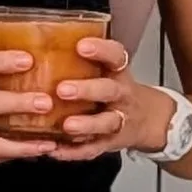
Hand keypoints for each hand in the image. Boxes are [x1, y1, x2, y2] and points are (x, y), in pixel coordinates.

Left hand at [44, 37, 176, 161]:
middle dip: (87, 90)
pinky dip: (74, 152)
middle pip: (109, 90)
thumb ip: (83, 61)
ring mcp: (118, 120)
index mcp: (119, 74)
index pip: (116, 56)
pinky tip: (55, 150)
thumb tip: (40, 39)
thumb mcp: (110, 71)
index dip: (101, 50)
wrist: (150, 120)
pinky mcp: (111, 143)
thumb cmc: (116, 90)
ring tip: (66, 126)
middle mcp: (121, 96)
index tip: (82, 46)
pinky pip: (94, 149)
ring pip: (106, 123)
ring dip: (86, 124)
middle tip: (62, 89)